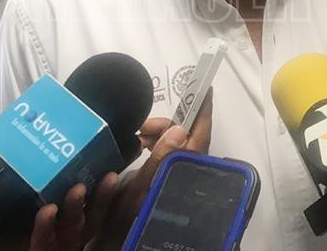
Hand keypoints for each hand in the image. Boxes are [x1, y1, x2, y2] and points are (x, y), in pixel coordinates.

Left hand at [0, 154, 119, 250]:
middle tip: (108, 176)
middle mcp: (58, 229)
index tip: (110, 166)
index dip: (100, 184)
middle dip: (102, 196)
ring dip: (79, 207)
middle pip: (91, 214)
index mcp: (53, 210)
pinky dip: (48, 227)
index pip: (84, 197)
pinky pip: (49, 245)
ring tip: (77, 189)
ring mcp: (52, 244)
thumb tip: (8, 143)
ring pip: (78, 230)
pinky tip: (46, 211)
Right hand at [86, 89, 213, 249]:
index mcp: (183, 172)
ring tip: (139, 137)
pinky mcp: (171, 177)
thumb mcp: (140, 188)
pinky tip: (142, 146)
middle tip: (143, 127)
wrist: (120, 240)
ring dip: (160, 133)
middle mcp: (187, 172)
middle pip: (187, 136)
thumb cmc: (129, 217)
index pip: (200, 137)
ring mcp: (180, 174)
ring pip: (178, 143)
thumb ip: (160, 158)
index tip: (206, 90)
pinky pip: (170, 152)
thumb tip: (179, 128)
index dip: (204, 113)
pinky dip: (158, 144)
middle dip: (168, 124)